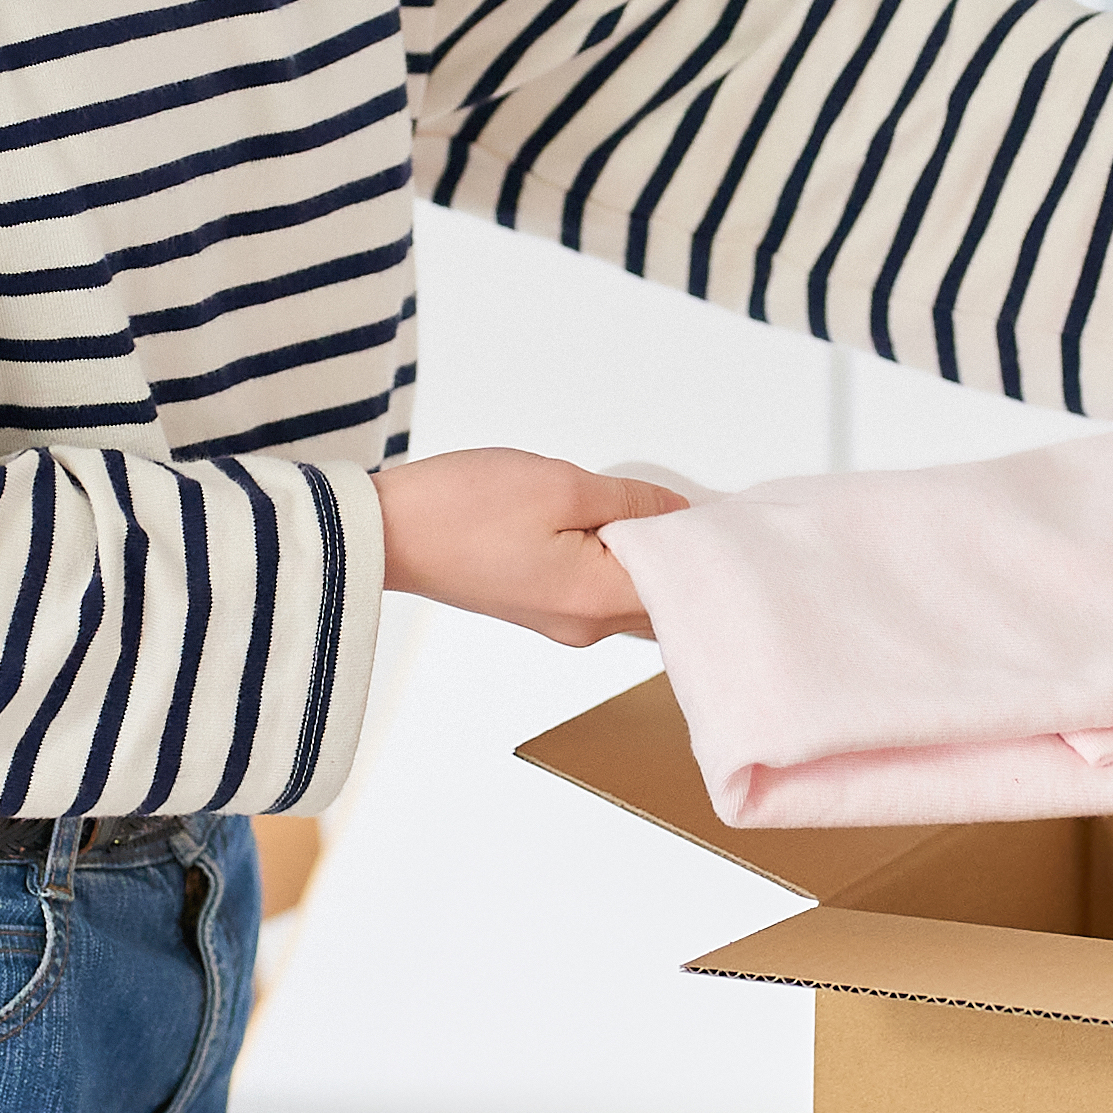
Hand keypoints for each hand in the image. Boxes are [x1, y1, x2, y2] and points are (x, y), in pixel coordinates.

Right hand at [374, 448, 690, 647]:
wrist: (385, 533)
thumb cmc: (460, 510)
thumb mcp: (562, 486)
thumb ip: (631, 503)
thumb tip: (679, 516)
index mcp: (597, 601)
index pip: (685, 588)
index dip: (709, 551)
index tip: (727, 516)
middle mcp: (585, 626)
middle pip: (665, 602)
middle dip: (689, 563)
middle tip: (706, 513)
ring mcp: (561, 621)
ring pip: (633, 595)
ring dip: (651, 560)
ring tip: (660, 512)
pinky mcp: (540, 605)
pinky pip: (601, 589)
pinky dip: (619, 562)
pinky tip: (618, 526)